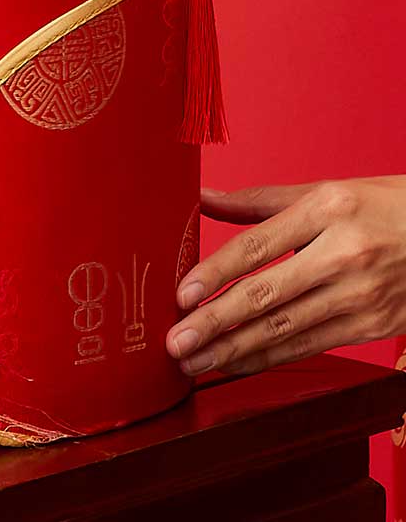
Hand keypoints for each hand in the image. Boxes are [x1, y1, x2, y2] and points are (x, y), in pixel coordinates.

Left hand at [167, 178, 405, 375]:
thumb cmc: (381, 206)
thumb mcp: (323, 191)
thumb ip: (257, 201)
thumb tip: (201, 199)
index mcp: (327, 210)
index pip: (258, 245)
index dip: (216, 271)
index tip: (182, 293)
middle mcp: (345, 254)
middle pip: (267, 294)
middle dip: (215, 323)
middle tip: (175, 342)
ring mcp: (362, 295)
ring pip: (285, 328)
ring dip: (234, 349)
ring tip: (194, 360)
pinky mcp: (373, 327)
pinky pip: (310, 345)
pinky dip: (269, 358)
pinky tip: (236, 364)